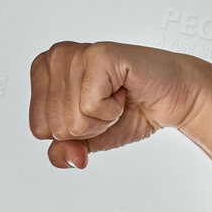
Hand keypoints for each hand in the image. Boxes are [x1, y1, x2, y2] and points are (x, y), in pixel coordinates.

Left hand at [28, 41, 211, 168]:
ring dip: (102, 119)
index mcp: (43, 71)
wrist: (173, 99)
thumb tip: (68, 158)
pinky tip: (124, 91)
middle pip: (55, 127)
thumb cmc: (129, 112)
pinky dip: (113, 110)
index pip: (39, 129)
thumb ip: (63, 152)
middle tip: (110, 105)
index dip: (72, 134)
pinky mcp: (98, 55)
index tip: (94, 111)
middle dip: (88, 128)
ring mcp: (75, 53)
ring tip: (117, 97)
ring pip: (72, 120)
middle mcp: (54, 57)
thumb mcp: (86, 141)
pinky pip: (90, 108)